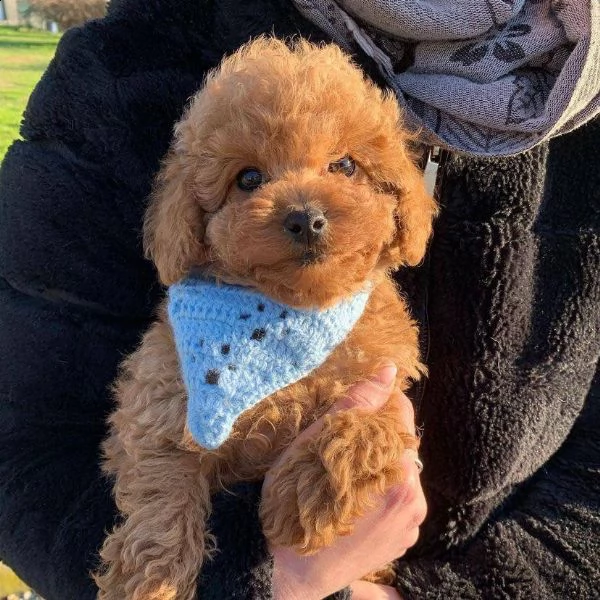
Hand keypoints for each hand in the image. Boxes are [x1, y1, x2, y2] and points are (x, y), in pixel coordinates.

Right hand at [265, 363, 425, 599]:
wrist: (286, 570)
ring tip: (345, 480)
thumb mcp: (315, 443)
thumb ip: (357, 405)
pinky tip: (354, 504)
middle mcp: (413, 495)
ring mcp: (411, 523)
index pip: (401, 413)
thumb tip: (388, 370)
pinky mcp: (404, 542)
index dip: (376, 406)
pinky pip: (399, 501)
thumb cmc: (293, 502)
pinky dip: (382, 494)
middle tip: (341, 451)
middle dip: (377, 439)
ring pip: (400, 473)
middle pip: (401, 445)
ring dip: (380, 467)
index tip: (353, 416)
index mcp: (395, 466)